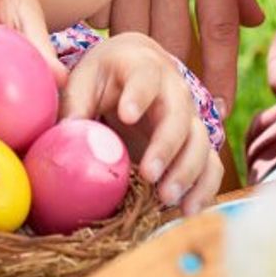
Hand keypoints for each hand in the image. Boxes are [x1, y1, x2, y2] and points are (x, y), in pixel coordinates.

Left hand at [61, 34, 222, 215]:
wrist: (135, 71)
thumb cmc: (103, 77)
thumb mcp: (83, 80)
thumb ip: (75, 105)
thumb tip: (64, 134)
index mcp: (142, 66)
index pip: (144, 76)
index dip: (138, 95)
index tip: (127, 115)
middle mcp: (174, 90)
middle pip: (179, 116)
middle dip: (166, 147)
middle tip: (149, 174)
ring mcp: (189, 117)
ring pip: (200, 142)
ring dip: (186, 172)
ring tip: (165, 198)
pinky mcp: (196, 143)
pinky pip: (211, 165)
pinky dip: (204, 188)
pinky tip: (187, 210)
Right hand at [87, 0, 262, 116]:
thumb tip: (255, 22)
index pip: (219, 29)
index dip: (220, 74)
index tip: (218, 111)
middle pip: (171, 40)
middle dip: (172, 81)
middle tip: (172, 111)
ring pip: (129, 32)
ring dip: (132, 58)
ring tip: (135, 80)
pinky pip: (97, 13)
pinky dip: (101, 25)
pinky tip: (105, 29)